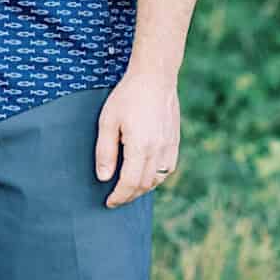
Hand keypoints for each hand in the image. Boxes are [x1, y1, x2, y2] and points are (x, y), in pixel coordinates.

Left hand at [96, 68, 181, 207]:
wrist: (155, 77)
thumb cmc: (127, 96)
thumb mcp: (108, 121)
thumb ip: (105, 151)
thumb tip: (104, 178)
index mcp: (140, 146)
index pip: (130, 183)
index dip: (119, 196)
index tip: (109, 202)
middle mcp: (158, 149)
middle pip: (144, 185)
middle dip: (129, 196)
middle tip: (116, 199)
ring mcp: (169, 146)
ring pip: (158, 179)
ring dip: (143, 189)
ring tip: (129, 189)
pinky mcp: (175, 141)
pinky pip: (168, 168)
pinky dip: (156, 178)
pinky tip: (146, 175)